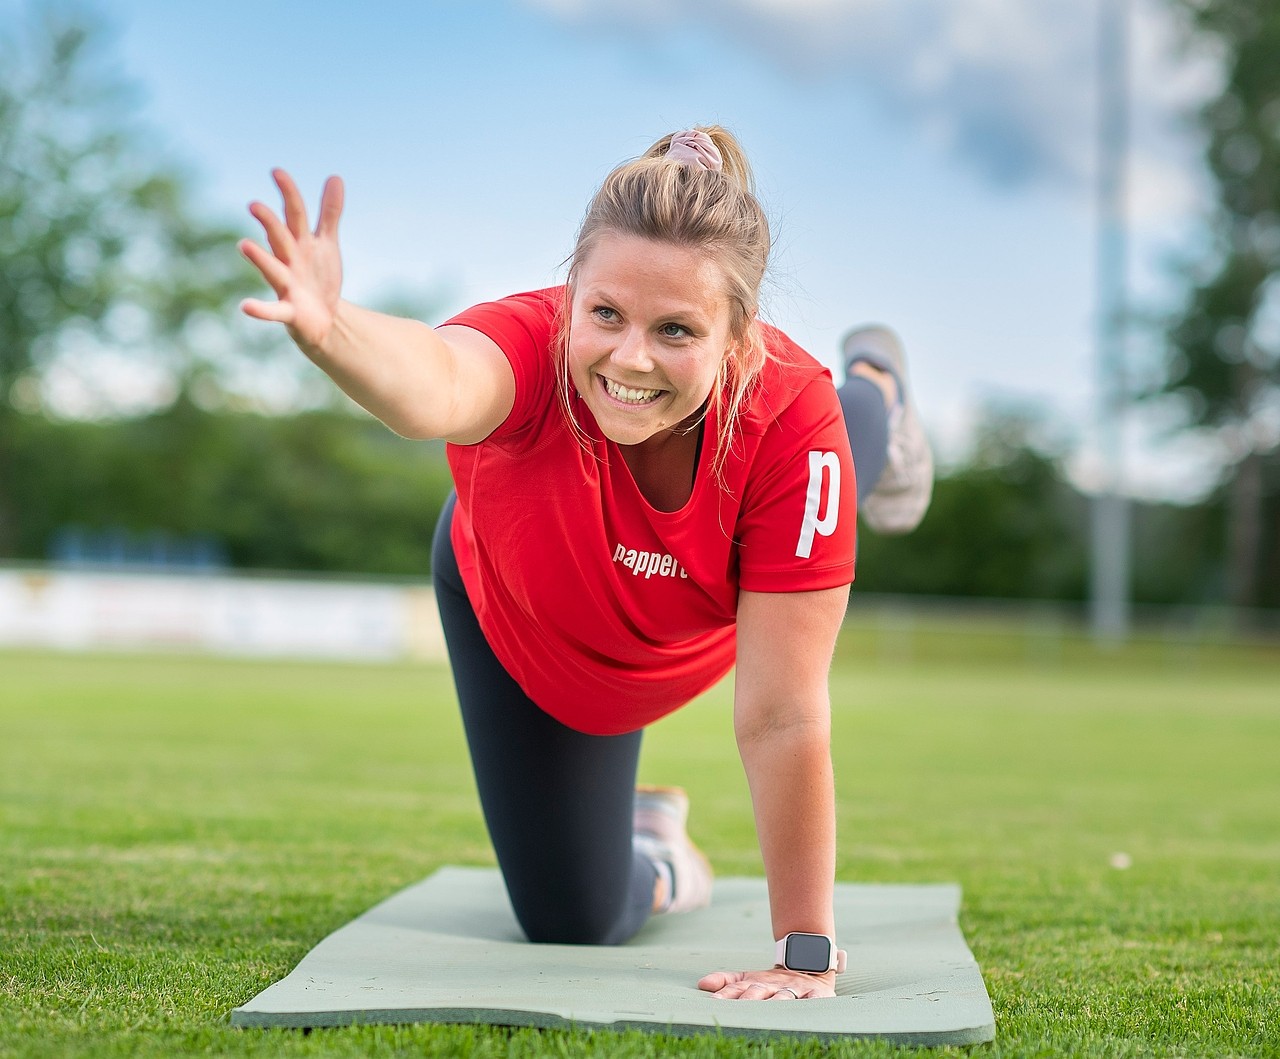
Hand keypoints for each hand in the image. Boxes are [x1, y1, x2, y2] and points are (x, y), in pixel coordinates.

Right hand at [239, 169, 344, 354]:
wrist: (324, 319)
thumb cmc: (319, 276)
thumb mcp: (326, 243)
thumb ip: (329, 213)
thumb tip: (335, 176)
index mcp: (299, 243)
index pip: (293, 213)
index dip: (288, 194)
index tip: (277, 172)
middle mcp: (288, 260)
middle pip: (279, 238)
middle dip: (269, 223)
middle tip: (255, 205)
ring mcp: (286, 285)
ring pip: (272, 269)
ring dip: (259, 258)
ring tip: (244, 245)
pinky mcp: (288, 311)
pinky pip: (273, 310)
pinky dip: (260, 310)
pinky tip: (245, 306)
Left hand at [698, 968, 835, 1000]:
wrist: (809, 965)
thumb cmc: (773, 981)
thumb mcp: (750, 979)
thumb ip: (727, 981)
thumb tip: (701, 984)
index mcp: (758, 983)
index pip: (740, 988)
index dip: (729, 994)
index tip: (716, 1002)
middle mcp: (775, 986)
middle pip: (760, 992)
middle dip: (749, 999)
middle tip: (739, 1008)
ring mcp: (796, 990)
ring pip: (784, 997)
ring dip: (776, 1002)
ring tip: (769, 1009)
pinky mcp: (817, 994)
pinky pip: (816, 999)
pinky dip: (813, 1002)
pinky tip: (807, 1004)